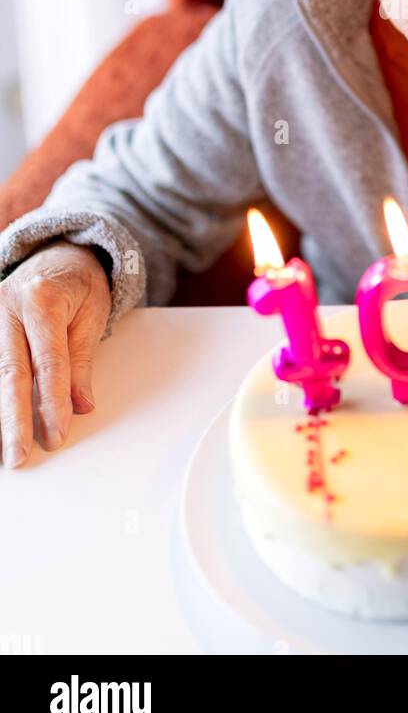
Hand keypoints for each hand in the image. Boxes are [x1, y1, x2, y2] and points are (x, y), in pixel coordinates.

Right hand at [0, 242, 110, 468]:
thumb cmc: (80, 285)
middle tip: (19, 455)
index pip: (48, 361)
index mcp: (41, 299)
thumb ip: (82, 362)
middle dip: (14, 419)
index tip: (57, 435)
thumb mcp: (93, 316)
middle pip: (9, 372)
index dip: (52, 402)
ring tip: (4, 448)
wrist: (59, 257)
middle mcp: (7, 305)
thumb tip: (80, 406)